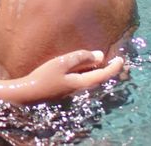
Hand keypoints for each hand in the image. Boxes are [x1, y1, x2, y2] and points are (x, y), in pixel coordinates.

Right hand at [0, 50, 123, 103]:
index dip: (115, 67)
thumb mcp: (61, 63)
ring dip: (100, 72)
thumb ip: (80, 58)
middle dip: (111, 71)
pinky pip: (84, 81)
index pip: (105, 74)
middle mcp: (82, 89)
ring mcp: (74, 91)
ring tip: (104, 63)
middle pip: (101, 79)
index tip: (123, 59)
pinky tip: (86, 69)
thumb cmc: (44, 77)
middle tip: (118, 62)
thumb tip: (99, 55)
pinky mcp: (67, 90)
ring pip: (93, 80)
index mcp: (83, 82)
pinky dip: (90, 74)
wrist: (27, 94)